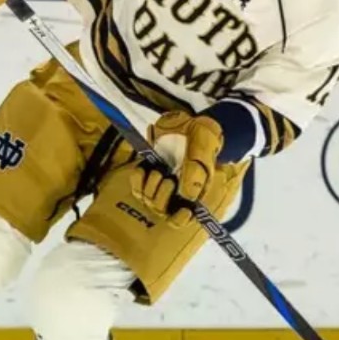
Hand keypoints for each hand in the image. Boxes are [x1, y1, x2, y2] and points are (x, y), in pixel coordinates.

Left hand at [131, 110, 223, 227]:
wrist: (187, 120)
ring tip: (159, 171)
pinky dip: (138, 179)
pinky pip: (136, 186)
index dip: (181, 219)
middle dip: (163, 196)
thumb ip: (197, 172)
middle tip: (169, 180)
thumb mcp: (202, 149)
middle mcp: (177, 192)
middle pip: (162, 210)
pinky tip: (143, 169)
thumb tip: (188, 196)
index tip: (183, 211)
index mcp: (195, 192)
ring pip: (148, 200)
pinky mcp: (147, 175)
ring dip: (151, 186)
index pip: (184, 217)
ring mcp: (160, 184)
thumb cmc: (200, 137)